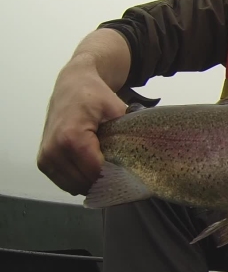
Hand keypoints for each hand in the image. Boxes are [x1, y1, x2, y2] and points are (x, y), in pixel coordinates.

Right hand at [36, 63, 126, 195]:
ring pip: (74, 186)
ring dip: (91, 182)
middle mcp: (54, 149)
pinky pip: (64, 182)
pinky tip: (91, 169)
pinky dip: (79, 180)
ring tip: (105, 169)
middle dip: (104, 180)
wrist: (72, 85)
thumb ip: (126, 136)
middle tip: (119, 171)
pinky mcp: (42, 161)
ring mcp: (45, 157)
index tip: (128, 172)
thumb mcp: (117, 111)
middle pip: (84, 182)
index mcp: (71, 137)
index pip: (96, 173)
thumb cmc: (95, 96)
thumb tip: (140, 160)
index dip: (114, 176)